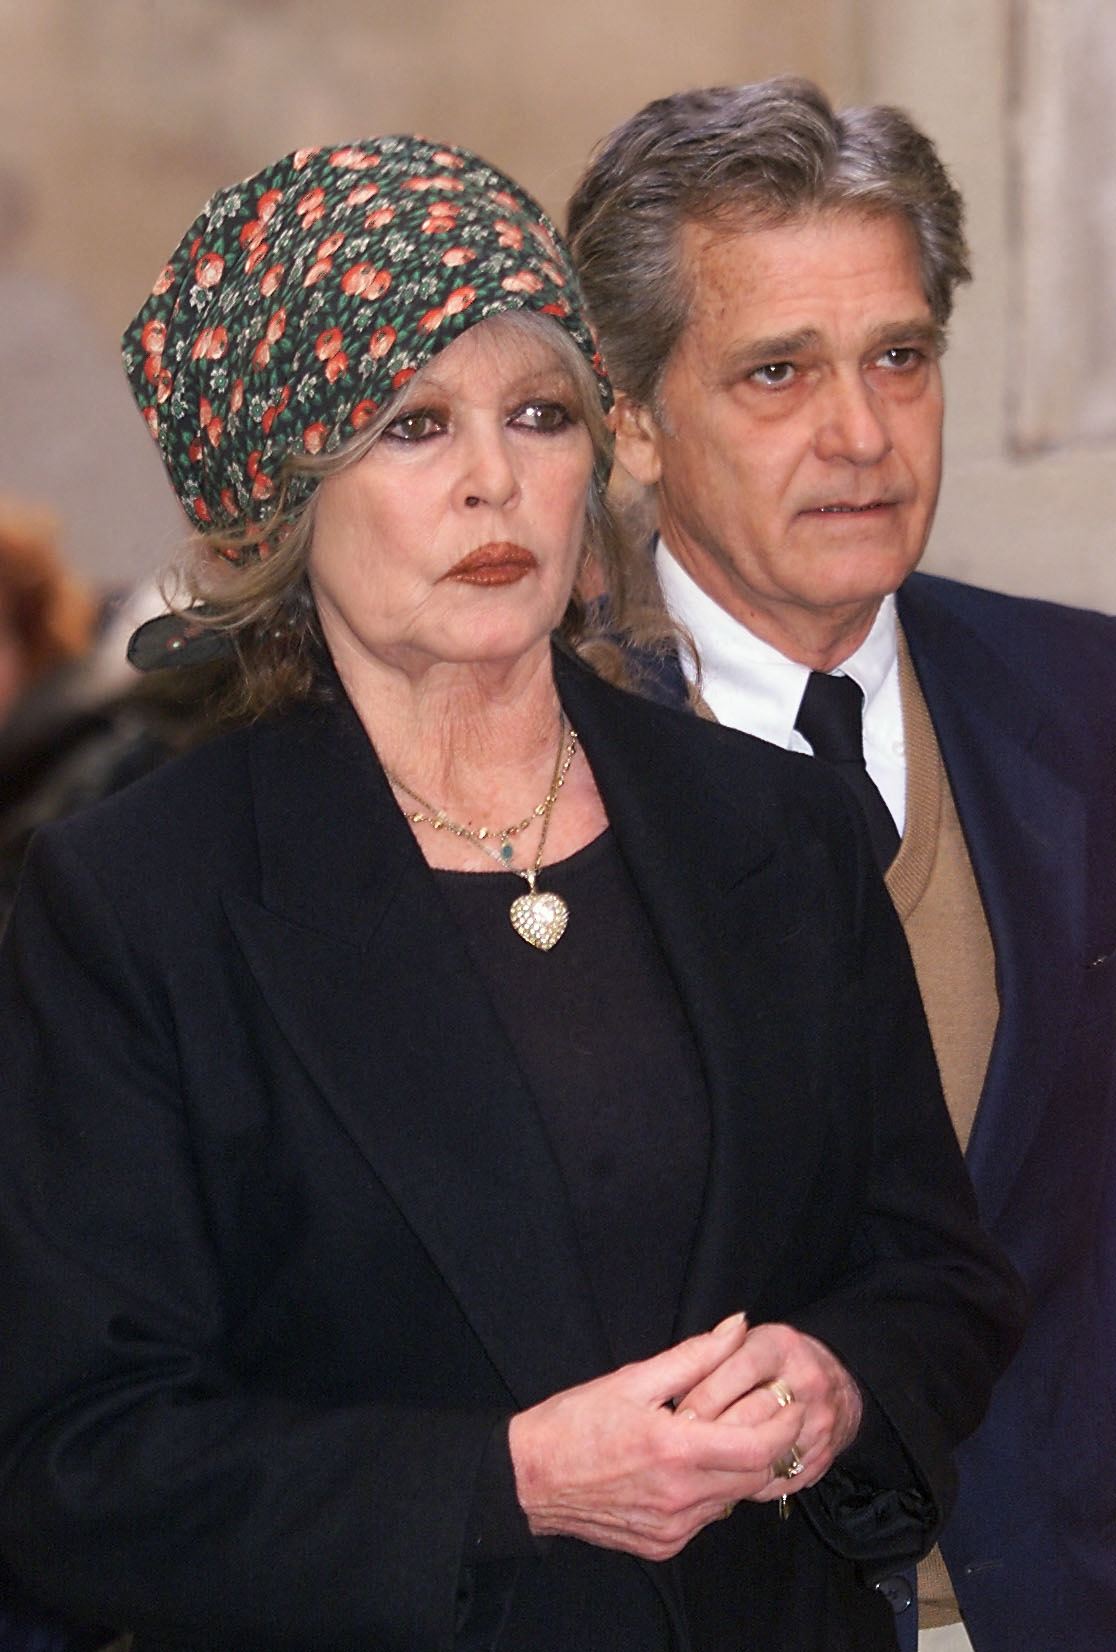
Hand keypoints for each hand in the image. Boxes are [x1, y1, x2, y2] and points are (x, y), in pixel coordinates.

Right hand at [507, 1314, 804, 1560]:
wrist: (531, 1479)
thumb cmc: (576, 1421)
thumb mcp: (633, 1378)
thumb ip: (694, 1355)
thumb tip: (737, 1326)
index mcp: (675, 1451)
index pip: (759, 1447)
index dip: (785, 1425)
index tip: (791, 1402)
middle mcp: (680, 1498)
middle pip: (757, 1476)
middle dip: (772, 1443)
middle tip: (771, 1412)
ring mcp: (673, 1528)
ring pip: (735, 1498)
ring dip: (743, 1467)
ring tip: (732, 1432)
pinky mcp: (664, 1545)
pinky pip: (709, 1517)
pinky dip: (715, 1489)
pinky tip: (698, 1462)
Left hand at [675, 1321, 863, 1504]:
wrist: (835, 1386)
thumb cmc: (777, 1362)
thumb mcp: (745, 1342)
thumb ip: (713, 1352)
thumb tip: (676, 1379)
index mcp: (779, 1346)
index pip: (734, 1372)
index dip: (700, 1397)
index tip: (675, 1416)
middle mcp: (806, 1380)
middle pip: (749, 1415)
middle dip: (707, 1433)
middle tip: (679, 1445)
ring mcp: (819, 1420)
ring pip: (763, 1453)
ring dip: (726, 1464)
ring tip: (698, 1464)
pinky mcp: (822, 1456)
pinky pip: (777, 1479)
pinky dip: (747, 1483)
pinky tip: (726, 1478)